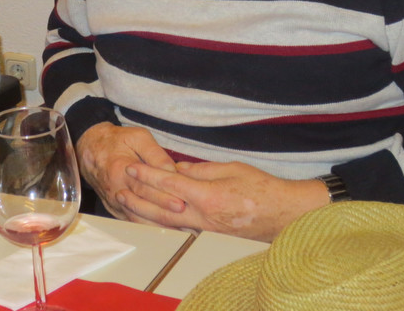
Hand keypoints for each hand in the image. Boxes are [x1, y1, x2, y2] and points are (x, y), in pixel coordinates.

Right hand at [74, 122, 179, 221]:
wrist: (90, 149)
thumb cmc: (116, 141)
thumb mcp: (137, 137)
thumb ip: (155, 153)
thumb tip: (172, 170)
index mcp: (120, 169)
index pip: (144, 187)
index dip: (163, 196)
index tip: (181, 203)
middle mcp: (116, 189)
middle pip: (143, 206)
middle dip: (165, 214)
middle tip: (186, 219)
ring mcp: (114, 202)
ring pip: (137, 219)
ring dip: (159, 226)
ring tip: (180, 229)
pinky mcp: (115, 210)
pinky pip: (132, 222)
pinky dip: (149, 228)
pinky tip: (166, 229)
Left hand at [119, 160, 329, 240]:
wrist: (284, 215)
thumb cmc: (262, 188)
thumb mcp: (231, 169)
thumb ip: (201, 170)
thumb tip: (178, 168)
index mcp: (208, 196)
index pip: (170, 184)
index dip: (148, 175)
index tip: (132, 167)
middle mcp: (203, 217)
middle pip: (161, 207)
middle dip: (138, 196)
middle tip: (119, 187)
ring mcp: (205, 230)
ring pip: (167, 222)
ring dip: (144, 212)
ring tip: (126, 202)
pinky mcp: (209, 236)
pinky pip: (179, 228)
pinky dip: (161, 222)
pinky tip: (149, 217)